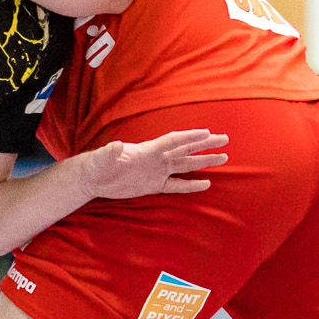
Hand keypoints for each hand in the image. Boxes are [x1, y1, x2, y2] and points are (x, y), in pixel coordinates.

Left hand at [78, 129, 228, 199]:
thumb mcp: (104, 157)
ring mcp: (157, 171)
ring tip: (223, 158)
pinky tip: (205, 183)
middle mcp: (156, 159)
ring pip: (186, 166)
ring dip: (204, 162)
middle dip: (205, 145)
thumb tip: (116, 145)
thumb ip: (112, 152)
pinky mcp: (153, 185)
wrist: (93, 179)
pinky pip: (176, 185)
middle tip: (225, 140)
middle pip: (186, 150)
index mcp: (148, 150)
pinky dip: (190, 185)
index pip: (173, 141)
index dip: (190, 137)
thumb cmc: (98, 164)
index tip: (207, 132)